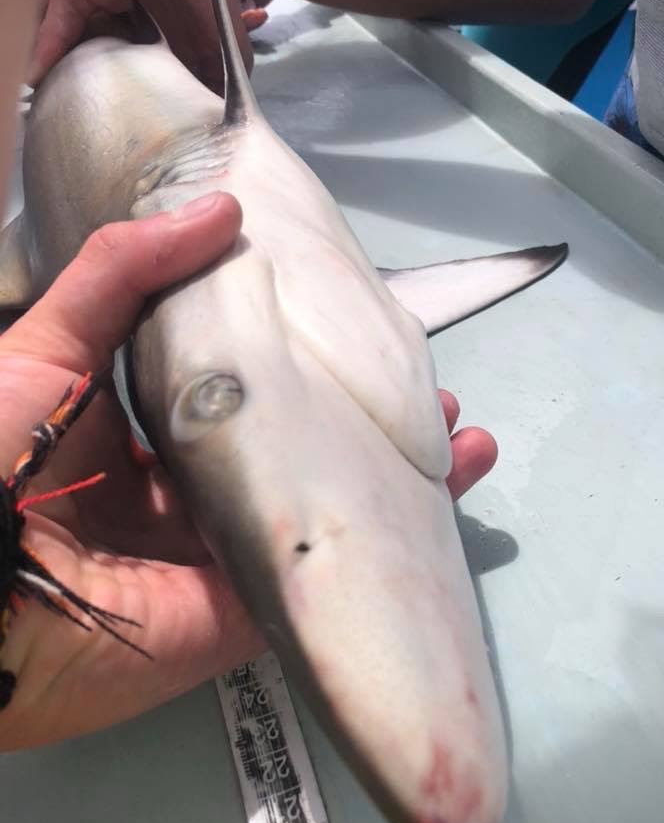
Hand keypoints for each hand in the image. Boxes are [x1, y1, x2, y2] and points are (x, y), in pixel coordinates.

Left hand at [0, 192, 495, 750]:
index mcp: (147, 433)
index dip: (302, 360)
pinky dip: (390, 543)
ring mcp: (224, 556)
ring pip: (328, 509)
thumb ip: (123, 271)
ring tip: (459, 431)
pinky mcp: (245, 611)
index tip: (355, 326)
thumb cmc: (0, 450)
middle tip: (427, 386)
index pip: (244, 390)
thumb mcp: (47, 342)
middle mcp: (193, 493)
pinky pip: (325, 575)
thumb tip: (224, 212)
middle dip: (366, 420)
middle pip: (299, 451)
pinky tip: (443, 499)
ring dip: (398, 475)